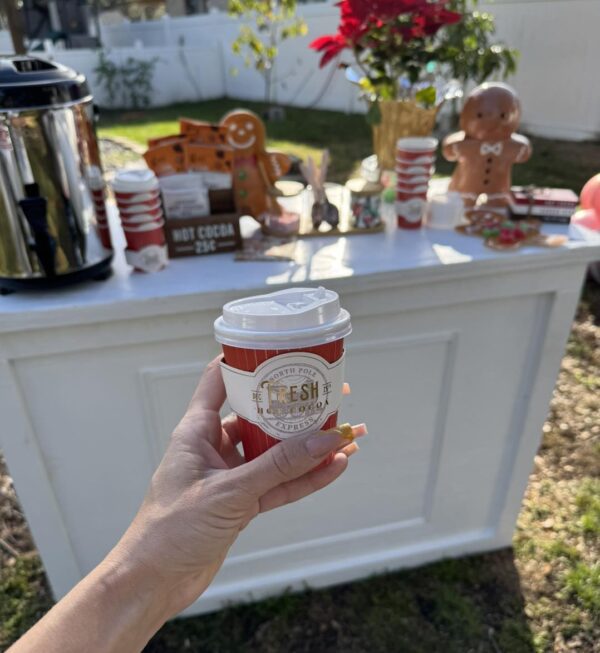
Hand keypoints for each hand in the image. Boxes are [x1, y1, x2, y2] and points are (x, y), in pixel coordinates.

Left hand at [109, 356, 365, 617]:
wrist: (152, 584)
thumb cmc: (170, 530)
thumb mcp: (230, 491)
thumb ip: (279, 467)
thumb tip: (325, 440)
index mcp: (198, 430)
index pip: (221, 379)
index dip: (250, 361)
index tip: (284, 350)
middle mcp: (215, 446)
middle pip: (261, 416)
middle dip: (297, 408)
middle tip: (333, 395)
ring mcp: (230, 475)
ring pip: (276, 453)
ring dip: (310, 447)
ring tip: (348, 434)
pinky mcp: (242, 503)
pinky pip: (280, 484)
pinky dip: (306, 478)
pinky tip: (335, 468)